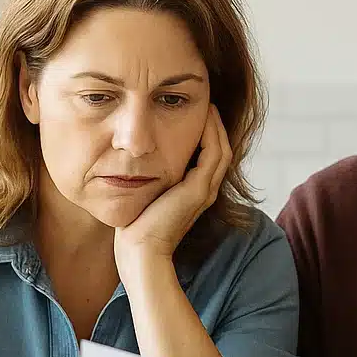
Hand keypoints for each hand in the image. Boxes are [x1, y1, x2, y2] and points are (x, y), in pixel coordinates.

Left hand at [114, 104, 231, 270]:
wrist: (140, 252)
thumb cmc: (136, 228)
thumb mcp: (147, 197)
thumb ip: (151, 181)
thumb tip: (135, 164)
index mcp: (195, 193)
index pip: (210, 157)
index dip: (208, 135)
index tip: (197, 115)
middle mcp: (205, 191)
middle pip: (221, 150)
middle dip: (216, 126)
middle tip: (207, 104)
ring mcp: (204, 191)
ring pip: (222, 149)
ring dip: (216, 126)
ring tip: (208, 106)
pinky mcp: (198, 190)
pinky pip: (213, 154)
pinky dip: (211, 134)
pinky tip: (202, 119)